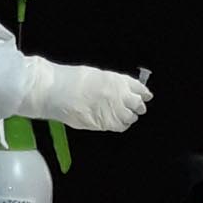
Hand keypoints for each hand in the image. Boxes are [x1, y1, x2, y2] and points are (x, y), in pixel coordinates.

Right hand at [20, 56, 151, 131]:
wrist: (56, 91)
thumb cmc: (70, 80)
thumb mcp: (95, 75)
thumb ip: (109, 84)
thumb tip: (117, 91)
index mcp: (117, 80)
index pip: (139, 88)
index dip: (143, 93)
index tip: (146, 96)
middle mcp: (119, 95)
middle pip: (138, 104)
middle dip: (138, 107)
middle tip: (137, 108)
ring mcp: (113, 110)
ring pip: (130, 118)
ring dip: (129, 117)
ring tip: (125, 116)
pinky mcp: (105, 123)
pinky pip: (119, 127)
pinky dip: (120, 125)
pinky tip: (116, 123)